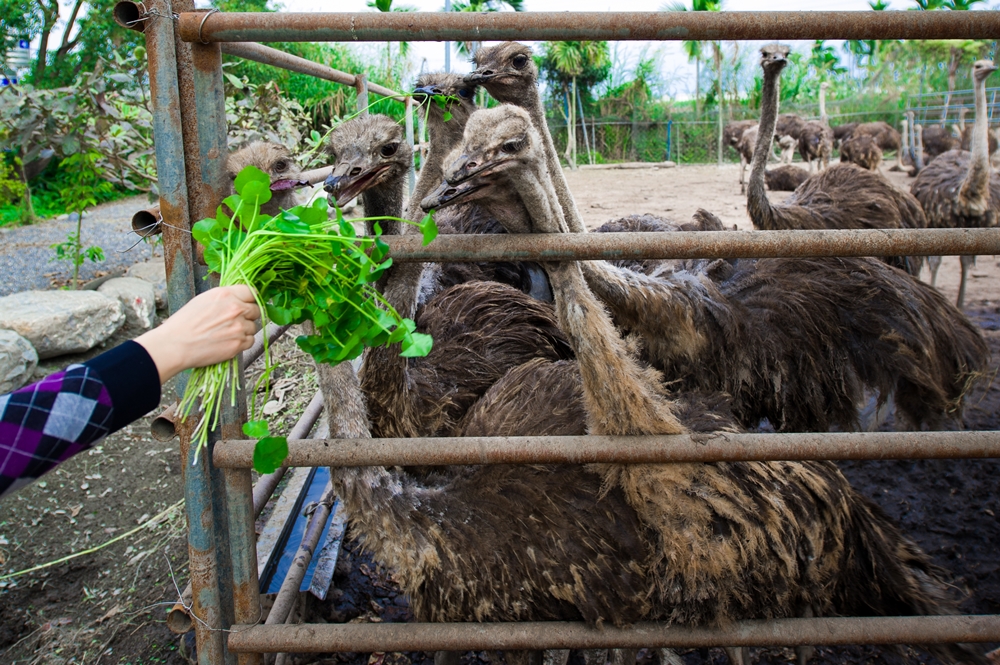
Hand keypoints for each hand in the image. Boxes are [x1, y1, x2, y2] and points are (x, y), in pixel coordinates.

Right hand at [135, 285, 260, 382]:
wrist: (175, 345)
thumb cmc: (184, 323)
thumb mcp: (203, 300)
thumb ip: (224, 298)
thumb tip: (237, 300)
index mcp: (226, 295)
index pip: (252, 292)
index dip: (250, 299)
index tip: (247, 303)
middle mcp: (236, 309)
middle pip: (256, 310)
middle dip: (248, 315)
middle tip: (235, 321)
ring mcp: (239, 327)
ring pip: (253, 327)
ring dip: (244, 330)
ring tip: (227, 333)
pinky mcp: (239, 344)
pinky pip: (250, 341)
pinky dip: (242, 342)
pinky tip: (229, 342)